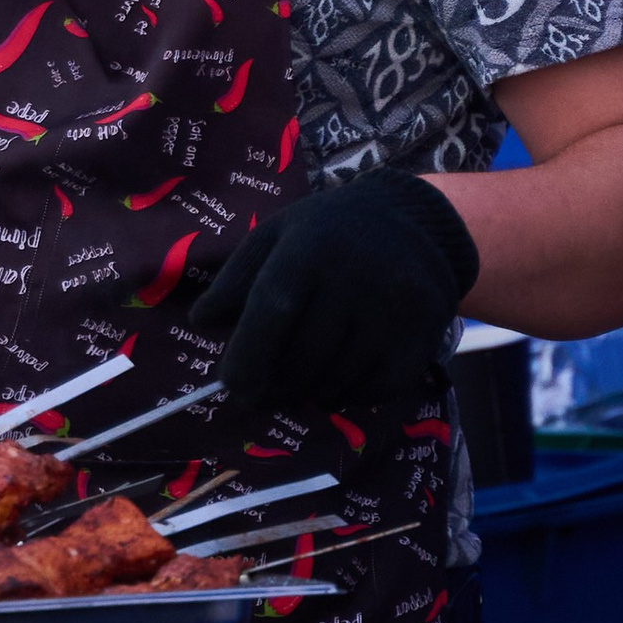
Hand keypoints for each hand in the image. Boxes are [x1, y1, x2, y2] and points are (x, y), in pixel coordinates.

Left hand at [193, 171, 478, 415]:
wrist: (412, 225)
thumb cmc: (326, 234)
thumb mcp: (274, 236)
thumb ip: (235, 279)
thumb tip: (202, 322)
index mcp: (310, 247)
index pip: (273, 311)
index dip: (248, 357)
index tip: (232, 385)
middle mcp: (357, 277)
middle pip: (302, 358)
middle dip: (272, 387)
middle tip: (259, 394)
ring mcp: (394, 312)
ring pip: (334, 381)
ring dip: (307, 392)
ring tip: (299, 377)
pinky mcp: (420, 340)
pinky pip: (371, 393)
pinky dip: (345, 397)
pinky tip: (336, 379)